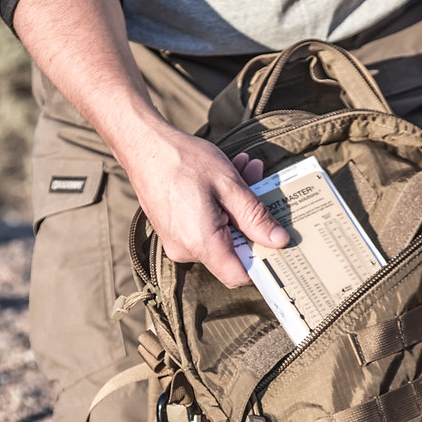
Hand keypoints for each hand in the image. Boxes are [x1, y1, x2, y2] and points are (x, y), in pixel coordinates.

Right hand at [123, 129, 287, 287]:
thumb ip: (255, 217)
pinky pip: (203, 227)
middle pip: (231, 250)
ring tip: (243, 171)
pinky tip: (224, 178)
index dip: (262, 263)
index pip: (239, 275)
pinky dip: (217, 206)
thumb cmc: (182, 161)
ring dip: (235, 206)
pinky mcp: (172, 231)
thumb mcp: (228, 185)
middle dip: (250, 220)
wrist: (142, 145)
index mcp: (201, 244)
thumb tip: (278, 241)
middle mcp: (186, 250)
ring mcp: (176, 242)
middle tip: (260, 184)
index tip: (277, 243)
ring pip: (219, 234)